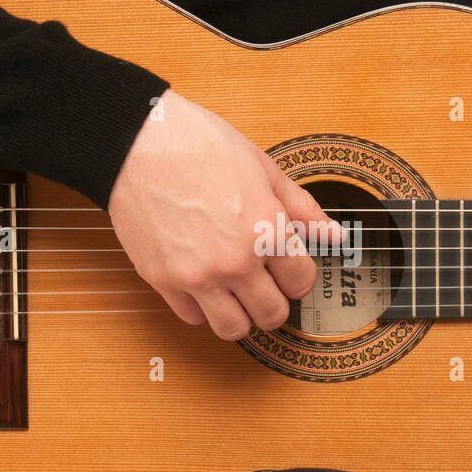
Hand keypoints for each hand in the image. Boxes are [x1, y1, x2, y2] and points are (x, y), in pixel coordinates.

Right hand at [107, 89, 342, 339]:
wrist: (137, 143)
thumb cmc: (198, 145)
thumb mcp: (263, 168)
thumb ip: (302, 209)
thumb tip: (333, 235)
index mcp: (266, 230)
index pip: (302, 282)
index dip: (300, 274)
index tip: (290, 267)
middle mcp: (234, 261)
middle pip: (273, 314)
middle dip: (276, 300)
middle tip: (268, 284)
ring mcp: (197, 276)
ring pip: (234, 329)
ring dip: (241, 314)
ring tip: (237, 292)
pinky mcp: (163, 280)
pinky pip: (193, 317)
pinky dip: (203, 307)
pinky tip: (205, 283)